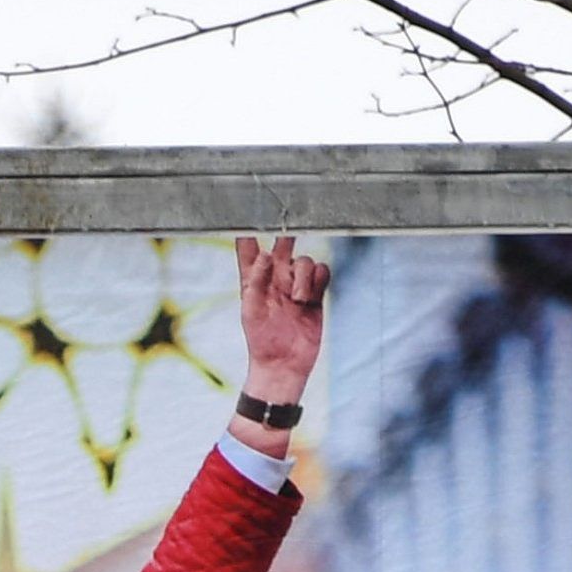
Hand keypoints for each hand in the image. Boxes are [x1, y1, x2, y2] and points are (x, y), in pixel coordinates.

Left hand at [231, 232, 329, 418]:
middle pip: (283, 243)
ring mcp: (296, 284)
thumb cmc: (261, 341)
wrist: (284, 365)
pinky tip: (311, 298)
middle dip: (287, 231)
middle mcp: (275, 277)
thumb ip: (256, 281)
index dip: (250, 228)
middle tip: (293, 218)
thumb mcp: (251, 311)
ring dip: (304, 277)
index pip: (249, 247)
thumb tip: (264, 255)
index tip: (250, 206)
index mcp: (254, 280)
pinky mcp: (314, 293)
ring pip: (305, 260)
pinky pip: (322, 272)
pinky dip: (318, 281)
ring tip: (298, 301)